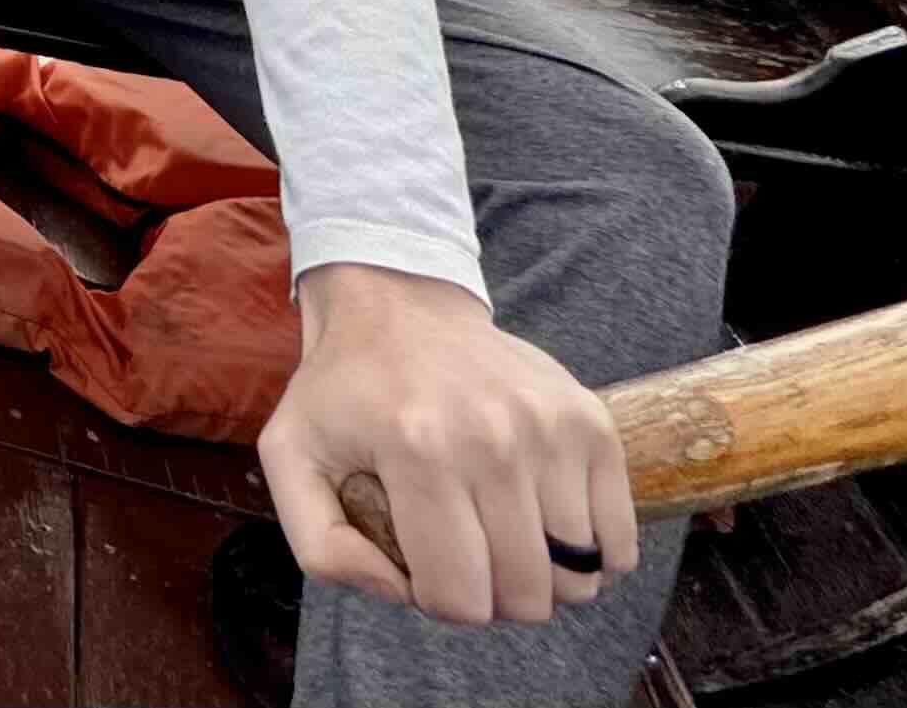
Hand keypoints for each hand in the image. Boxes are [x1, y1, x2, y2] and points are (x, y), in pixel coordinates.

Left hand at [260, 263, 639, 628]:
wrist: (398, 305)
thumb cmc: (343, 390)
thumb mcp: (289, 457)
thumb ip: (321, 549)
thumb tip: (399, 591)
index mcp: (417, 450)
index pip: (459, 597)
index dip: (438, 602)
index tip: (422, 566)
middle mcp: (492, 437)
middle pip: (527, 594)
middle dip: (493, 597)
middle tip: (466, 554)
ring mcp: (550, 427)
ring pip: (578, 574)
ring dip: (542, 575)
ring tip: (502, 536)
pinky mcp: (590, 420)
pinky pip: (618, 539)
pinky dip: (591, 555)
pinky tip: (548, 528)